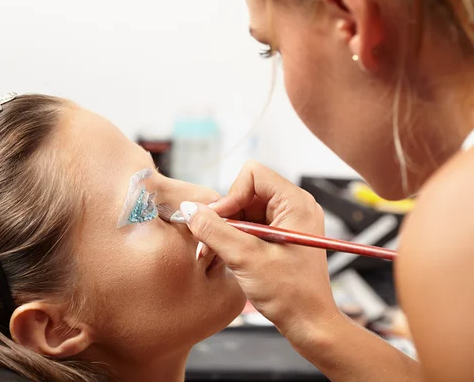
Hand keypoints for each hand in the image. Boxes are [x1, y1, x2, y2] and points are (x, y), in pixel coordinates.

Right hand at [181, 161, 340, 339]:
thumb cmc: (291, 294)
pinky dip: (233, 239)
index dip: (231, 195)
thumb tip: (189, 209)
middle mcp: (293, 207)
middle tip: (211, 240)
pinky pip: (249, 226)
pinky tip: (225, 256)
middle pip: (245, 192)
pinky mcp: (280, 237)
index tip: (220, 222)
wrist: (309, 324)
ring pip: (244, 210)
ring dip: (226, 230)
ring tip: (214, 252)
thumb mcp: (246, 258)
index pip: (253, 175)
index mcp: (295, 203)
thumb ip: (214, 230)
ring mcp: (287, 222)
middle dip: (225, 216)